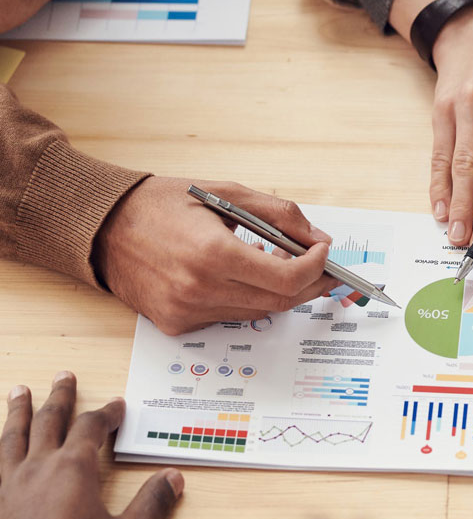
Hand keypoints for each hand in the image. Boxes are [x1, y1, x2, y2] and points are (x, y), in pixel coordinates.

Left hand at [0, 372, 182, 518]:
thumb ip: (152, 503)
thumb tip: (172, 478)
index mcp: (73, 469)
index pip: (92, 427)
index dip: (107, 413)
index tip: (117, 406)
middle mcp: (38, 470)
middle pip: (49, 421)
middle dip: (60, 397)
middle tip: (63, 377)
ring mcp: (10, 488)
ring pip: (13, 437)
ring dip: (19, 412)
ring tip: (19, 392)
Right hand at [94, 177, 337, 334]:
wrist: (103, 226)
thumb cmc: (163, 204)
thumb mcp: (227, 193)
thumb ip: (280, 215)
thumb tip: (318, 239)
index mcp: (212, 254)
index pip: (287, 279)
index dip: (316, 268)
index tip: (323, 252)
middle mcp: (199, 290)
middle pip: (279, 302)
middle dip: (309, 284)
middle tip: (322, 267)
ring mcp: (186, 312)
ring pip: (257, 313)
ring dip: (279, 291)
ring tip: (280, 264)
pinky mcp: (177, 325)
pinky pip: (229, 318)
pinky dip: (246, 299)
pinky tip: (242, 277)